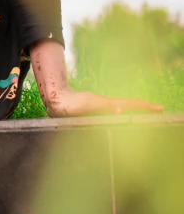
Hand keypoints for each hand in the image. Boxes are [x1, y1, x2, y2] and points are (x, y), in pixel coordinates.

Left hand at [46, 88, 163, 117]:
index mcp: (106, 103)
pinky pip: (113, 109)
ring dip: (134, 108)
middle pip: (128, 104)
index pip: (130, 104)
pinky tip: (121, 114)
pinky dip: (123, 111)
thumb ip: (103, 107)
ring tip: (145, 110)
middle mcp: (105, 103)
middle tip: (158, 108)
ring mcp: (99, 105)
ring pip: (121, 106)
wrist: (55, 99)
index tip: (158, 107)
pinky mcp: (93, 108)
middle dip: (143, 106)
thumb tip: (121, 110)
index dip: (144, 106)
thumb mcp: (87, 105)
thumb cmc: (70, 104)